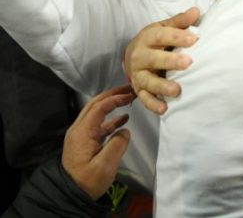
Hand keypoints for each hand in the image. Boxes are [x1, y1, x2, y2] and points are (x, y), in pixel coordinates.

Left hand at [61, 85, 134, 199]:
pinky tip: (124, 119)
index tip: (131, 95)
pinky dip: (111, 119)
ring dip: (111, 104)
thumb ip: (118, 144)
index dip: (116, 98)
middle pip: (94, 104)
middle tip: (129, 88)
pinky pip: (98, 124)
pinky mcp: (85, 142)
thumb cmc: (87, 180)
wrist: (70, 194)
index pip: (99, 107)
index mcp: (82, 131)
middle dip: (112, 95)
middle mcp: (79, 129)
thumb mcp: (105, 164)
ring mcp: (81, 135)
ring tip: (128, 99)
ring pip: (96, 113)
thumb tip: (125, 130)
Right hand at [124, 7, 198, 114]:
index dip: (177, 37)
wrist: (133, 54)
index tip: (194, 39)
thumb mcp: (164, 27)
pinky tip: (165, 109)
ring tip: (177, 90)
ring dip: (161, 86)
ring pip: (148, 81)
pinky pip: (144, 99)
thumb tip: (196, 11)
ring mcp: (138, 74)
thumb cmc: (155, 40)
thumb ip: (180, 21)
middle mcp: (140, 56)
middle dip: (170, 61)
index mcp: (147, 38)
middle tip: (188, 63)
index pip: (161, 36)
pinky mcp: (138, 89)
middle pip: (153, 59)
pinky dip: (153, 104)